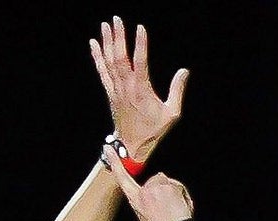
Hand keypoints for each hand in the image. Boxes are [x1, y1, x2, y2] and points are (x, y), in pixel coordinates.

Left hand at [90, 16, 187, 159]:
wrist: (132, 144)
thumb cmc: (154, 130)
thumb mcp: (172, 113)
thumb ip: (177, 90)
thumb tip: (184, 71)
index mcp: (142, 91)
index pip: (140, 62)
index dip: (140, 44)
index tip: (140, 28)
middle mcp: (126, 87)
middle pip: (120, 57)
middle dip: (118, 37)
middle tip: (117, 19)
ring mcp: (115, 88)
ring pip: (109, 61)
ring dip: (107, 42)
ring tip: (105, 25)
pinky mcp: (110, 91)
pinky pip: (101, 70)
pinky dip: (97, 56)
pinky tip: (94, 43)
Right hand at [103, 152, 194, 220]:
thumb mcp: (144, 215)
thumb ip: (144, 200)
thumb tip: (151, 193)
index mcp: (135, 199)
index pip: (121, 177)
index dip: (114, 162)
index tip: (108, 149)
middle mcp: (144, 191)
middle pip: (156, 179)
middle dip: (162, 188)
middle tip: (166, 206)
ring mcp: (157, 187)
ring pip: (168, 182)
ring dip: (173, 192)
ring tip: (173, 209)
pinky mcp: (169, 186)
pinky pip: (179, 187)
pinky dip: (182, 195)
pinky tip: (180, 207)